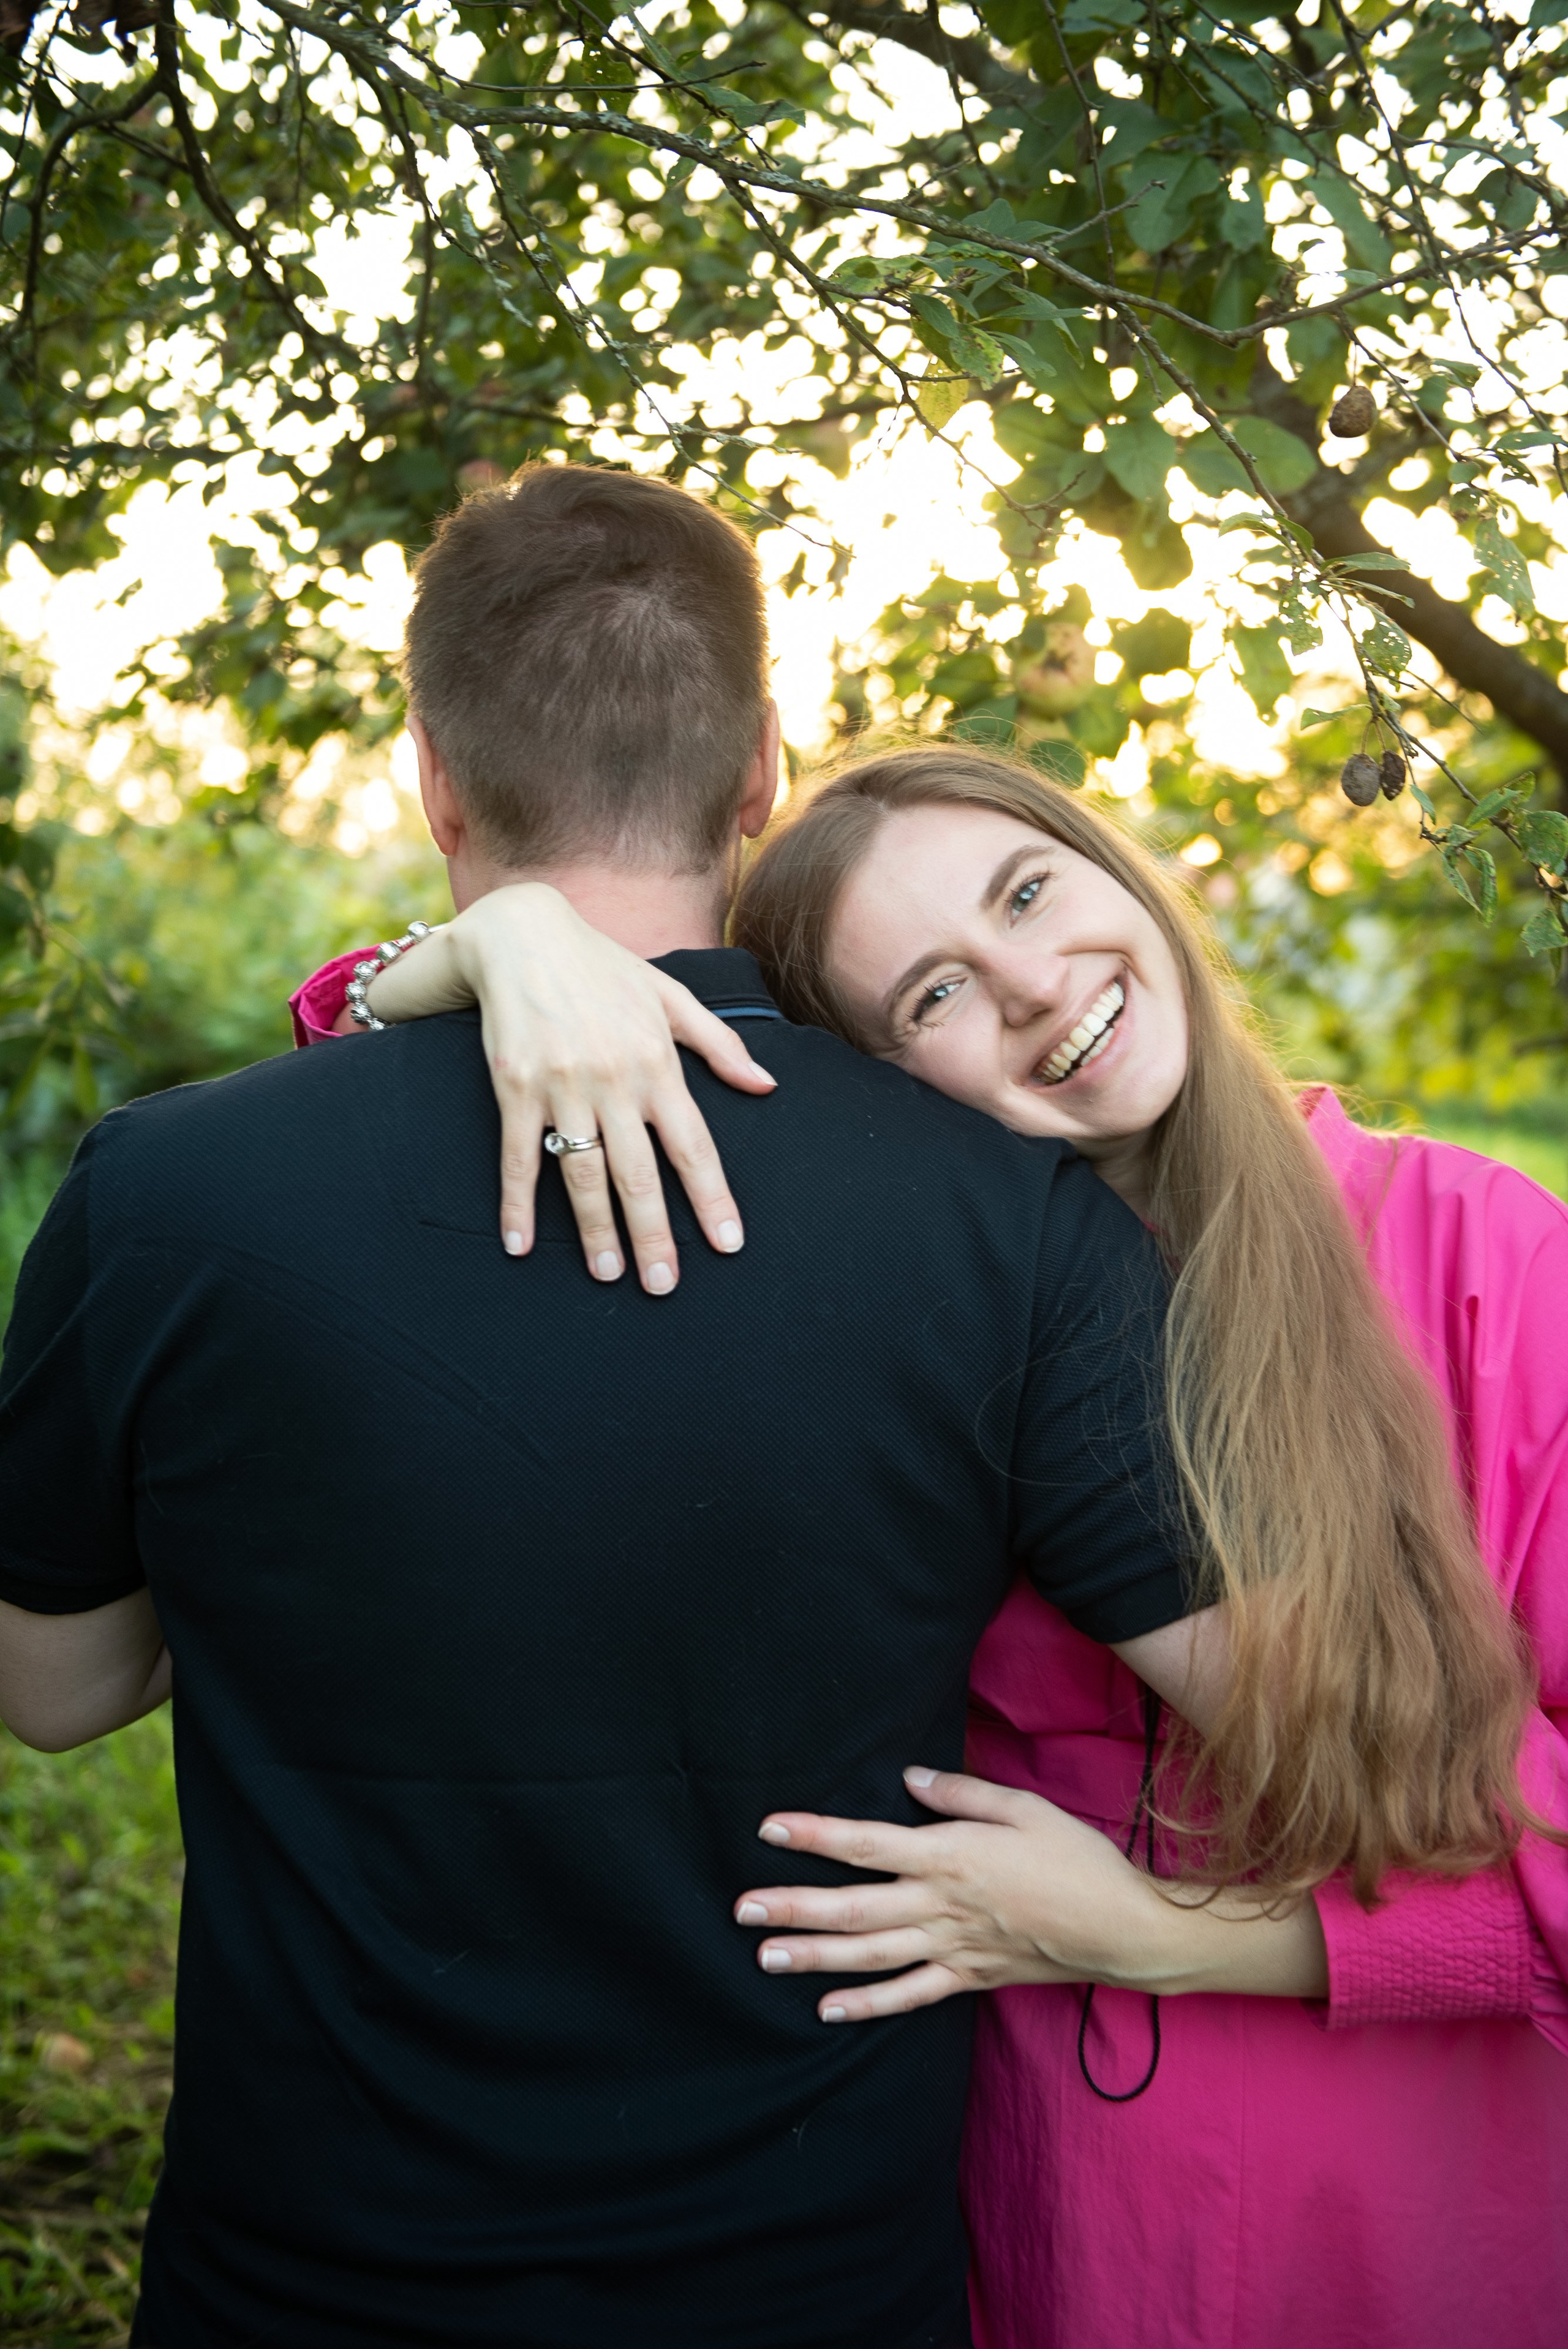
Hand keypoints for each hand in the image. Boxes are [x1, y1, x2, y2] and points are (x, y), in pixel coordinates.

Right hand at [367, 884, 776, 1293]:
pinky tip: (519, 1244)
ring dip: (595, 1230)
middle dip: (655, 1234)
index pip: (694, 1145)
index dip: (711, 1197)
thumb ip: (719, 1045)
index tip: (728, 1244)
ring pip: (583, 1173)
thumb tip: (767, 1086)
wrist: (523, 933)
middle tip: (663, 1285)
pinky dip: (517, 1203)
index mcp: (658, 1063)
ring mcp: (563, 1085)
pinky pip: (519, 1156)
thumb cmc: (603, 968)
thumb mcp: (670, 997)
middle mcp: (614, 1080)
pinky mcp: (514, 1086)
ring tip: (608, 1273)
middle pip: (639, 1173)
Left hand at [736, 1764, 1326, 2021]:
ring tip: (765, 1955)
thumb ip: (962, 1793)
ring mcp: (953, 1948)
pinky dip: (867, 2005)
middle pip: (854, 1907)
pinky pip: (909, 1996)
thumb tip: (910, 1778)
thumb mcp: (1024, 1808)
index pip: (868, 1844)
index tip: (770, 1828)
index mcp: (951, 1856)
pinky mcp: (969, 1978)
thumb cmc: (1076, 1858)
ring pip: (870, 1956)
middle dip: (794, 1906)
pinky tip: (827, 2008)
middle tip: (741, 1907)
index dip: (816, 1836)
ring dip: (814, 1956)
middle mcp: (941, 1905)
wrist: (1123, 1928)